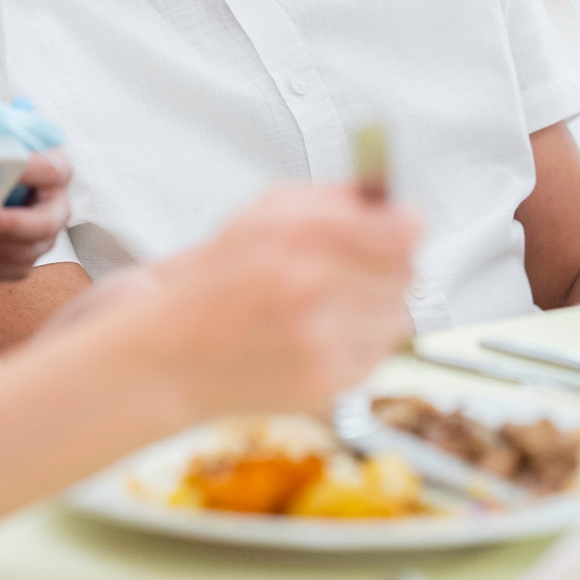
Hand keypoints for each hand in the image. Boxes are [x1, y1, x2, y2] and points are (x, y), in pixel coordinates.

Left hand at [0, 148, 71, 281]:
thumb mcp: (1, 138)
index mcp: (56, 171)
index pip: (50, 171)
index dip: (29, 170)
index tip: (2, 167)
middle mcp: (56, 207)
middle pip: (43, 224)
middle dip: (8, 224)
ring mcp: (44, 236)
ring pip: (26, 253)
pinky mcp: (26, 257)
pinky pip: (9, 270)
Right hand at [147, 182, 421, 418]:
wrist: (174, 356)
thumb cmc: (219, 281)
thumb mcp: (262, 213)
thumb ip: (331, 198)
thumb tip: (389, 198)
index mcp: (295, 232)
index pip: (400, 228)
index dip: (405, 225)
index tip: (401, 226)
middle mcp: (310, 284)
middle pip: (406, 271)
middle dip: (388, 265)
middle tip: (356, 268)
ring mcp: (320, 339)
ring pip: (398, 315)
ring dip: (376, 308)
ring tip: (331, 307)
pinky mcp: (327, 382)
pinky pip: (378, 355)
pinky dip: (358, 344)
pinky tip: (320, 337)